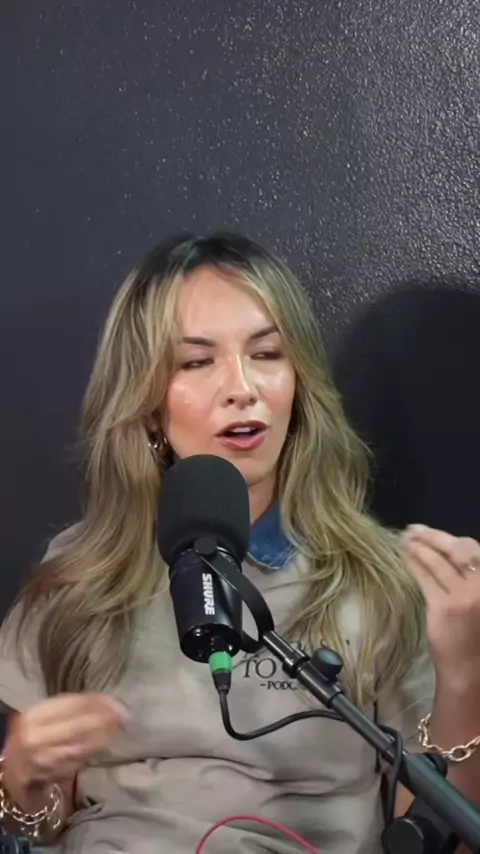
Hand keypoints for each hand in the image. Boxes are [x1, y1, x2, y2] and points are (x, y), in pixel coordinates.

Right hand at [2, 693, 127, 794]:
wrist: (16, 770)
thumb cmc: (36, 735)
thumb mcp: (46, 716)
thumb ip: (71, 708)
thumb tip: (107, 701)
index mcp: (34, 714)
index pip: (72, 704)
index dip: (97, 702)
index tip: (116, 701)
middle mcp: (36, 736)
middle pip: (79, 724)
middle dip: (105, 719)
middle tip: (126, 714)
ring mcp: (45, 758)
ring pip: (83, 744)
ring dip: (106, 735)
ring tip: (122, 727)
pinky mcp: (53, 774)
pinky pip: (82, 759)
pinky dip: (98, 750)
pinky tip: (109, 742)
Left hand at [402, 525, 479, 682]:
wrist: (471, 669)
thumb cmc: (477, 633)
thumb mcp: (479, 598)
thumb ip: (472, 576)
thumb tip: (451, 550)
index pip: (475, 549)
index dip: (452, 538)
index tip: (431, 531)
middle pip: (459, 550)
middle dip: (434, 536)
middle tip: (413, 530)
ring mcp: (466, 596)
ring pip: (440, 562)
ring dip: (420, 547)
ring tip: (405, 541)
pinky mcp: (445, 607)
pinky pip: (427, 578)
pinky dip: (414, 564)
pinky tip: (405, 557)